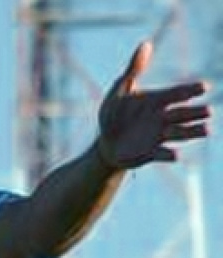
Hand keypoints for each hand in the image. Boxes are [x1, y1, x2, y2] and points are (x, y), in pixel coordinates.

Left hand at [97, 41, 211, 169]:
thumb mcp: (119, 90)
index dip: (189, 91)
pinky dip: (169, 155)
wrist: (107, 143)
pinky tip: (177, 156)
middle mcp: (163, 118)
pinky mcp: (151, 153)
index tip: (204, 87)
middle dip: (196, 113)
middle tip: (208, 112)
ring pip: (179, 133)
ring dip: (192, 132)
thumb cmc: (115, 113)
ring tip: (208, 130)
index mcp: (157, 101)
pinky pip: (161, 154)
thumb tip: (145, 44)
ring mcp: (159, 136)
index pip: (177, 94)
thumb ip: (133, 70)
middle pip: (183, 114)